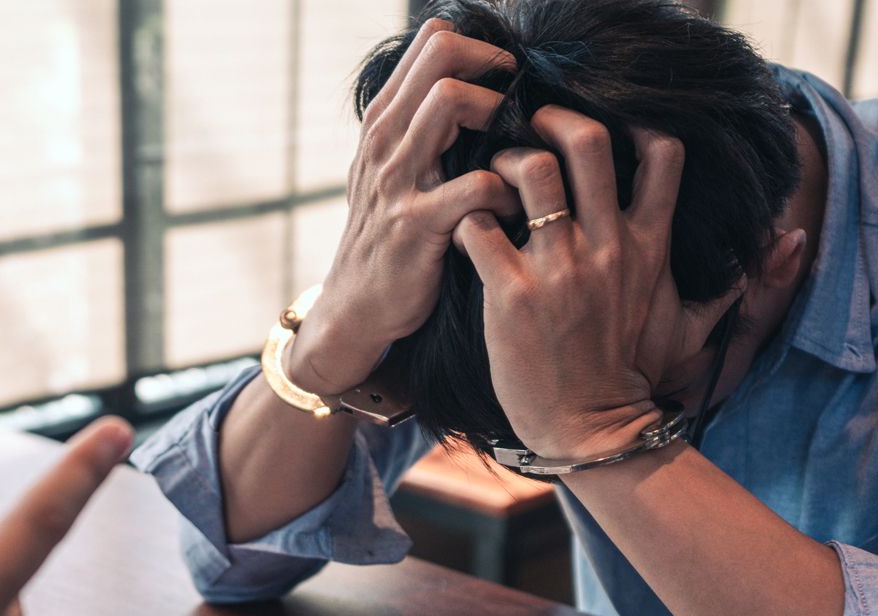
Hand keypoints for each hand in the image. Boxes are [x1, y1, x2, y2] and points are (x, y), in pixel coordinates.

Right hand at [293, 17, 521, 394]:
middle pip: (441, 58)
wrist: (355, 309)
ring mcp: (397, 181)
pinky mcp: (416, 226)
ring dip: (500, 114)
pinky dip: (506, 190)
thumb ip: (420, 131)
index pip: (430, 44)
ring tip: (517, 147)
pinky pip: (474, 185)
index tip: (506, 77)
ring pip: (451, 102)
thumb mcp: (391, 174)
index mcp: (383, 123)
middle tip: (522, 100)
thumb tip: (473, 88)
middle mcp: (385, 141)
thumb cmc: (389, 238)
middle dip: (493, 67)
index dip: (478, 47)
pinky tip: (515, 207)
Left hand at [454, 111, 739, 459]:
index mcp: (649, 245)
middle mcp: (606, 248)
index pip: (662, 154)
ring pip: (530, 172)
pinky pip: (479, 227)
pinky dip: (467, 216)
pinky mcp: (513, 294)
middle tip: (533, 129)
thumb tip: (792, 239)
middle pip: (587, 141)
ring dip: (507, 163)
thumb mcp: (694, 326)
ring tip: (496, 181)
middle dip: (553, 118)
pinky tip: (470, 230)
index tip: (604, 133)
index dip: (632, 127)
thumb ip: (741, 282)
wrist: (593, 431)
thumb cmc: (635, 376)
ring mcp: (559, 269)